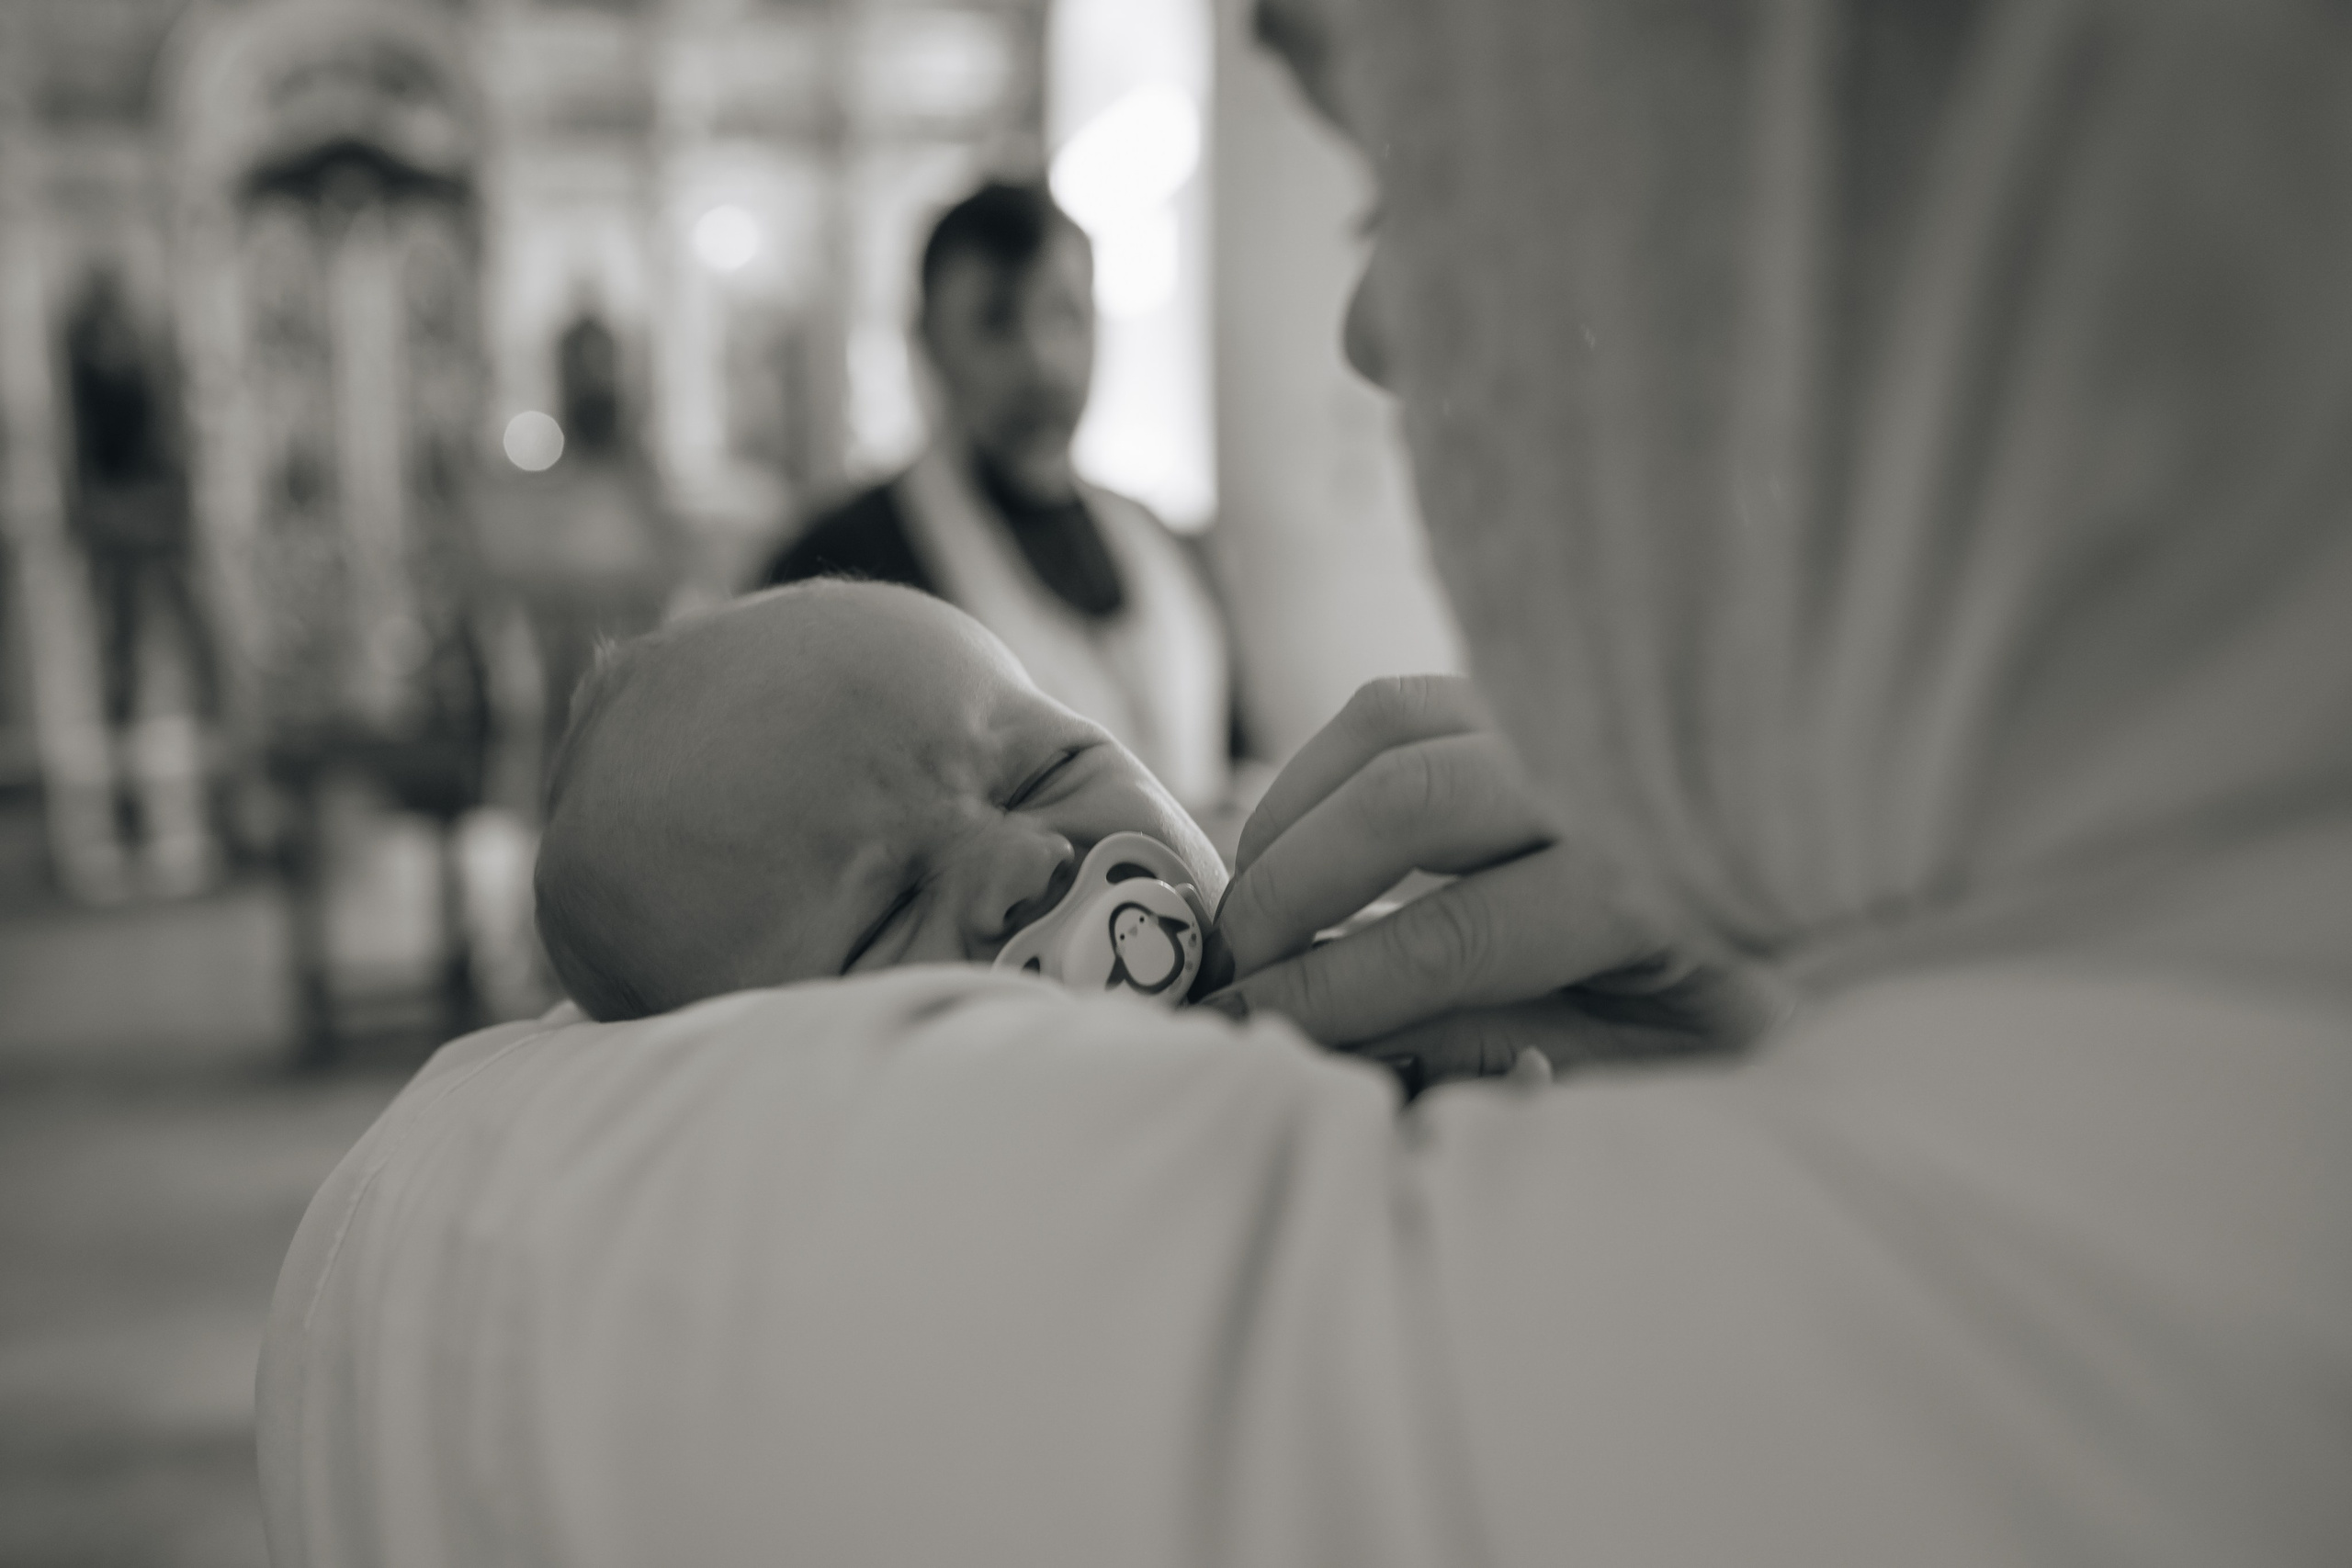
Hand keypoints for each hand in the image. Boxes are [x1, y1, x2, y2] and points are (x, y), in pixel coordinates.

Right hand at [1203, 677, 1779, 1085]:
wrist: (1854, 857)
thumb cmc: (1756, 983)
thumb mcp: (1661, 1060)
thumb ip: (1513, 1052)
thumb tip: (1355, 1044)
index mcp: (1657, 888)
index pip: (1450, 937)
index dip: (1329, 987)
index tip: (1249, 1024)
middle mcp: (1613, 771)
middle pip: (1402, 800)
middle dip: (1290, 888)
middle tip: (1237, 962)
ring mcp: (1578, 703)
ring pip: (1389, 720)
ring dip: (1296, 809)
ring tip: (1255, 896)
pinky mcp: (1547, 674)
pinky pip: (1408, 699)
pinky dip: (1332, 763)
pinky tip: (1309, 836)